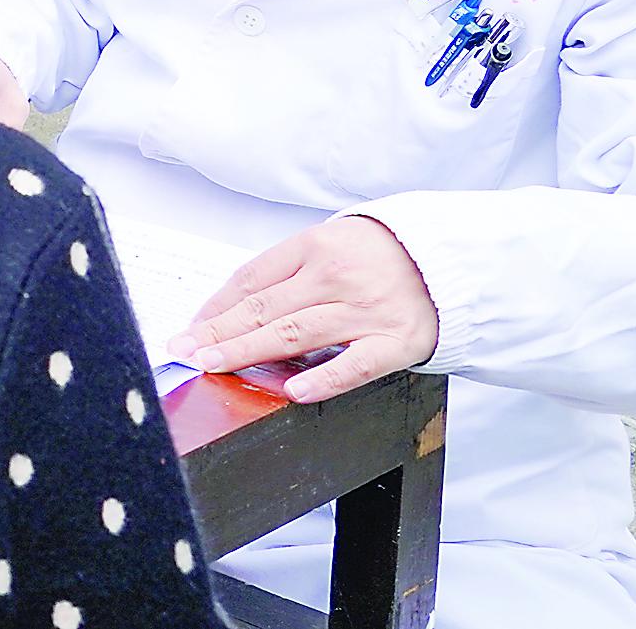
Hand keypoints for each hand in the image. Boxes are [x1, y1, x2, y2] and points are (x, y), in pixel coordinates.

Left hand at [178, 216, 439, 402]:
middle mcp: (336, 276)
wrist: (450, 260)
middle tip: (184, 351)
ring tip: (214, 364)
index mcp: (315, 246)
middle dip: (218, 332)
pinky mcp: (396, 341)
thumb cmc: (380, 256)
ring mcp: (366, 310)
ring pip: (296, 333)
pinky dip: (324, 378)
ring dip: (248, 351)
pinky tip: (293, 389)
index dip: (216, 307)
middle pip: (264, 308)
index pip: (252, 280)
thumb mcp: (329, 245)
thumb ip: (287, 273)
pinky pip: (355, 365)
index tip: (190, 329)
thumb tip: (232, 310)